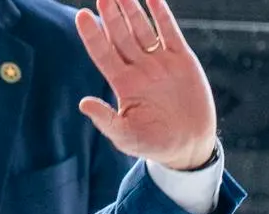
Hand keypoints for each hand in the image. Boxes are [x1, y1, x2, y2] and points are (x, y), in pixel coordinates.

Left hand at [74, 0, 218, 171]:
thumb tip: (83, 103)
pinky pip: (169, 31)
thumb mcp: (125, 135)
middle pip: (121, 35)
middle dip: (111, 15)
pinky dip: (161, 14)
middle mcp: (138, 69)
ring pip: (142, 29)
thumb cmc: (153, 143)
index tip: (81, 15)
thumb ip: (105, 119)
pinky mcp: (181, 59)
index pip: (103, 53)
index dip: (92, 34)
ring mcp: (159, 62)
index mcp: (123, 84)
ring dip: (132, 9)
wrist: (187, 145)